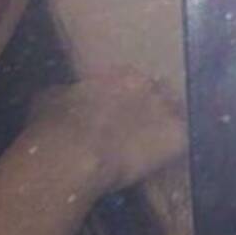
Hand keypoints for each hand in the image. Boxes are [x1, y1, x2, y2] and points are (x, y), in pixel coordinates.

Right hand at [26, 65, 187, 199]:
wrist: (73, 154)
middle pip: (159, 95)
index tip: (120, 112)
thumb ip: (67, 93)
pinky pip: (185, 141)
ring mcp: (165, 111)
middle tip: (137, 131)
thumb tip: (65, 95)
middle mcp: (148, 86)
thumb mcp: (50, 97)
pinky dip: (178, 148)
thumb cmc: (54, 124)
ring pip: (176, 115)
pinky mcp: (176, 138)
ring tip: (153, 147)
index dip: (128, 97)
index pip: (134, 81)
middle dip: (150, 110)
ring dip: (167, 127)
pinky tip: (166, 158)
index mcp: (121, 75)